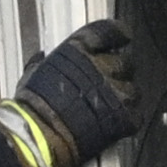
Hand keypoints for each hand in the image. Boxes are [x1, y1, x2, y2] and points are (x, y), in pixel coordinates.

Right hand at [12, 19, 148, 166]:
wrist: (39, 135)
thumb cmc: (32, 107)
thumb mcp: (32, 75)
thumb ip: (43, 64)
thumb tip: (42, 60)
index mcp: (78, 50)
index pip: (108, 31)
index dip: (118, 34)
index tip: (123, 37)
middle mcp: (101, 66)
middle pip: (125, 62)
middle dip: (119, 72)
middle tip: (107, 85)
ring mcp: (114, 92)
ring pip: (133, 90)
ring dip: (124, 98)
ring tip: (109, 108)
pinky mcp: (122, 118)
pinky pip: (135, 116)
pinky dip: (127, 120)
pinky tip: (115, 124)